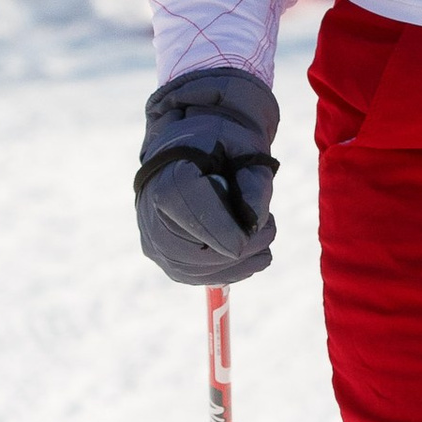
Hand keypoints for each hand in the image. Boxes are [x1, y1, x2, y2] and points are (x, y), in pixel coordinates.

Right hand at [134, 68, 280, 283]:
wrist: (194, 148)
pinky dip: (228, 271)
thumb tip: (254, 223)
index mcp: (169, 178)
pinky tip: (249, 253)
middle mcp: (152, 214)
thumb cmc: (223, 145)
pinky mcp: (163, 257)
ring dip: (239, 262)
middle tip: (269, 228)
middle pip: (197, 252)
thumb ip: (255, 183)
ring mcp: (154, 240)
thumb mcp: (246, 148)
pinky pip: (195, 276)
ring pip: (198, 270)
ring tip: (261, 236)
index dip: (230, 230)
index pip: (194, 214)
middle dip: (242, 248)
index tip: (263, 228)